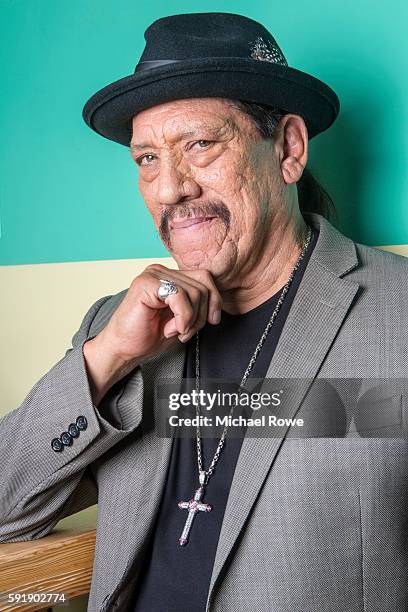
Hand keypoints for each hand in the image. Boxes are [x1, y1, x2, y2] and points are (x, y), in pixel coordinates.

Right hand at [96, 263, 222, 363]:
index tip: (212, 321)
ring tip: (176, 331)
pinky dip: (183, 317)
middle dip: (201, 314)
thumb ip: (198, 305)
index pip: (205, 277)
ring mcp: (153, 275)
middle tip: (185, 331)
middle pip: (203, 285)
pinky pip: (180, 296)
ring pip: (195, 292)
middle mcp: (161, 271)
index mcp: (170, 276)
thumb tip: (217, 301)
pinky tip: (170, 329)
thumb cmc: (149, 336)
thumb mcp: (184, 319)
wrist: (123, 350)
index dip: (214, 300)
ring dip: (191, 319)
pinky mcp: (146, 283)